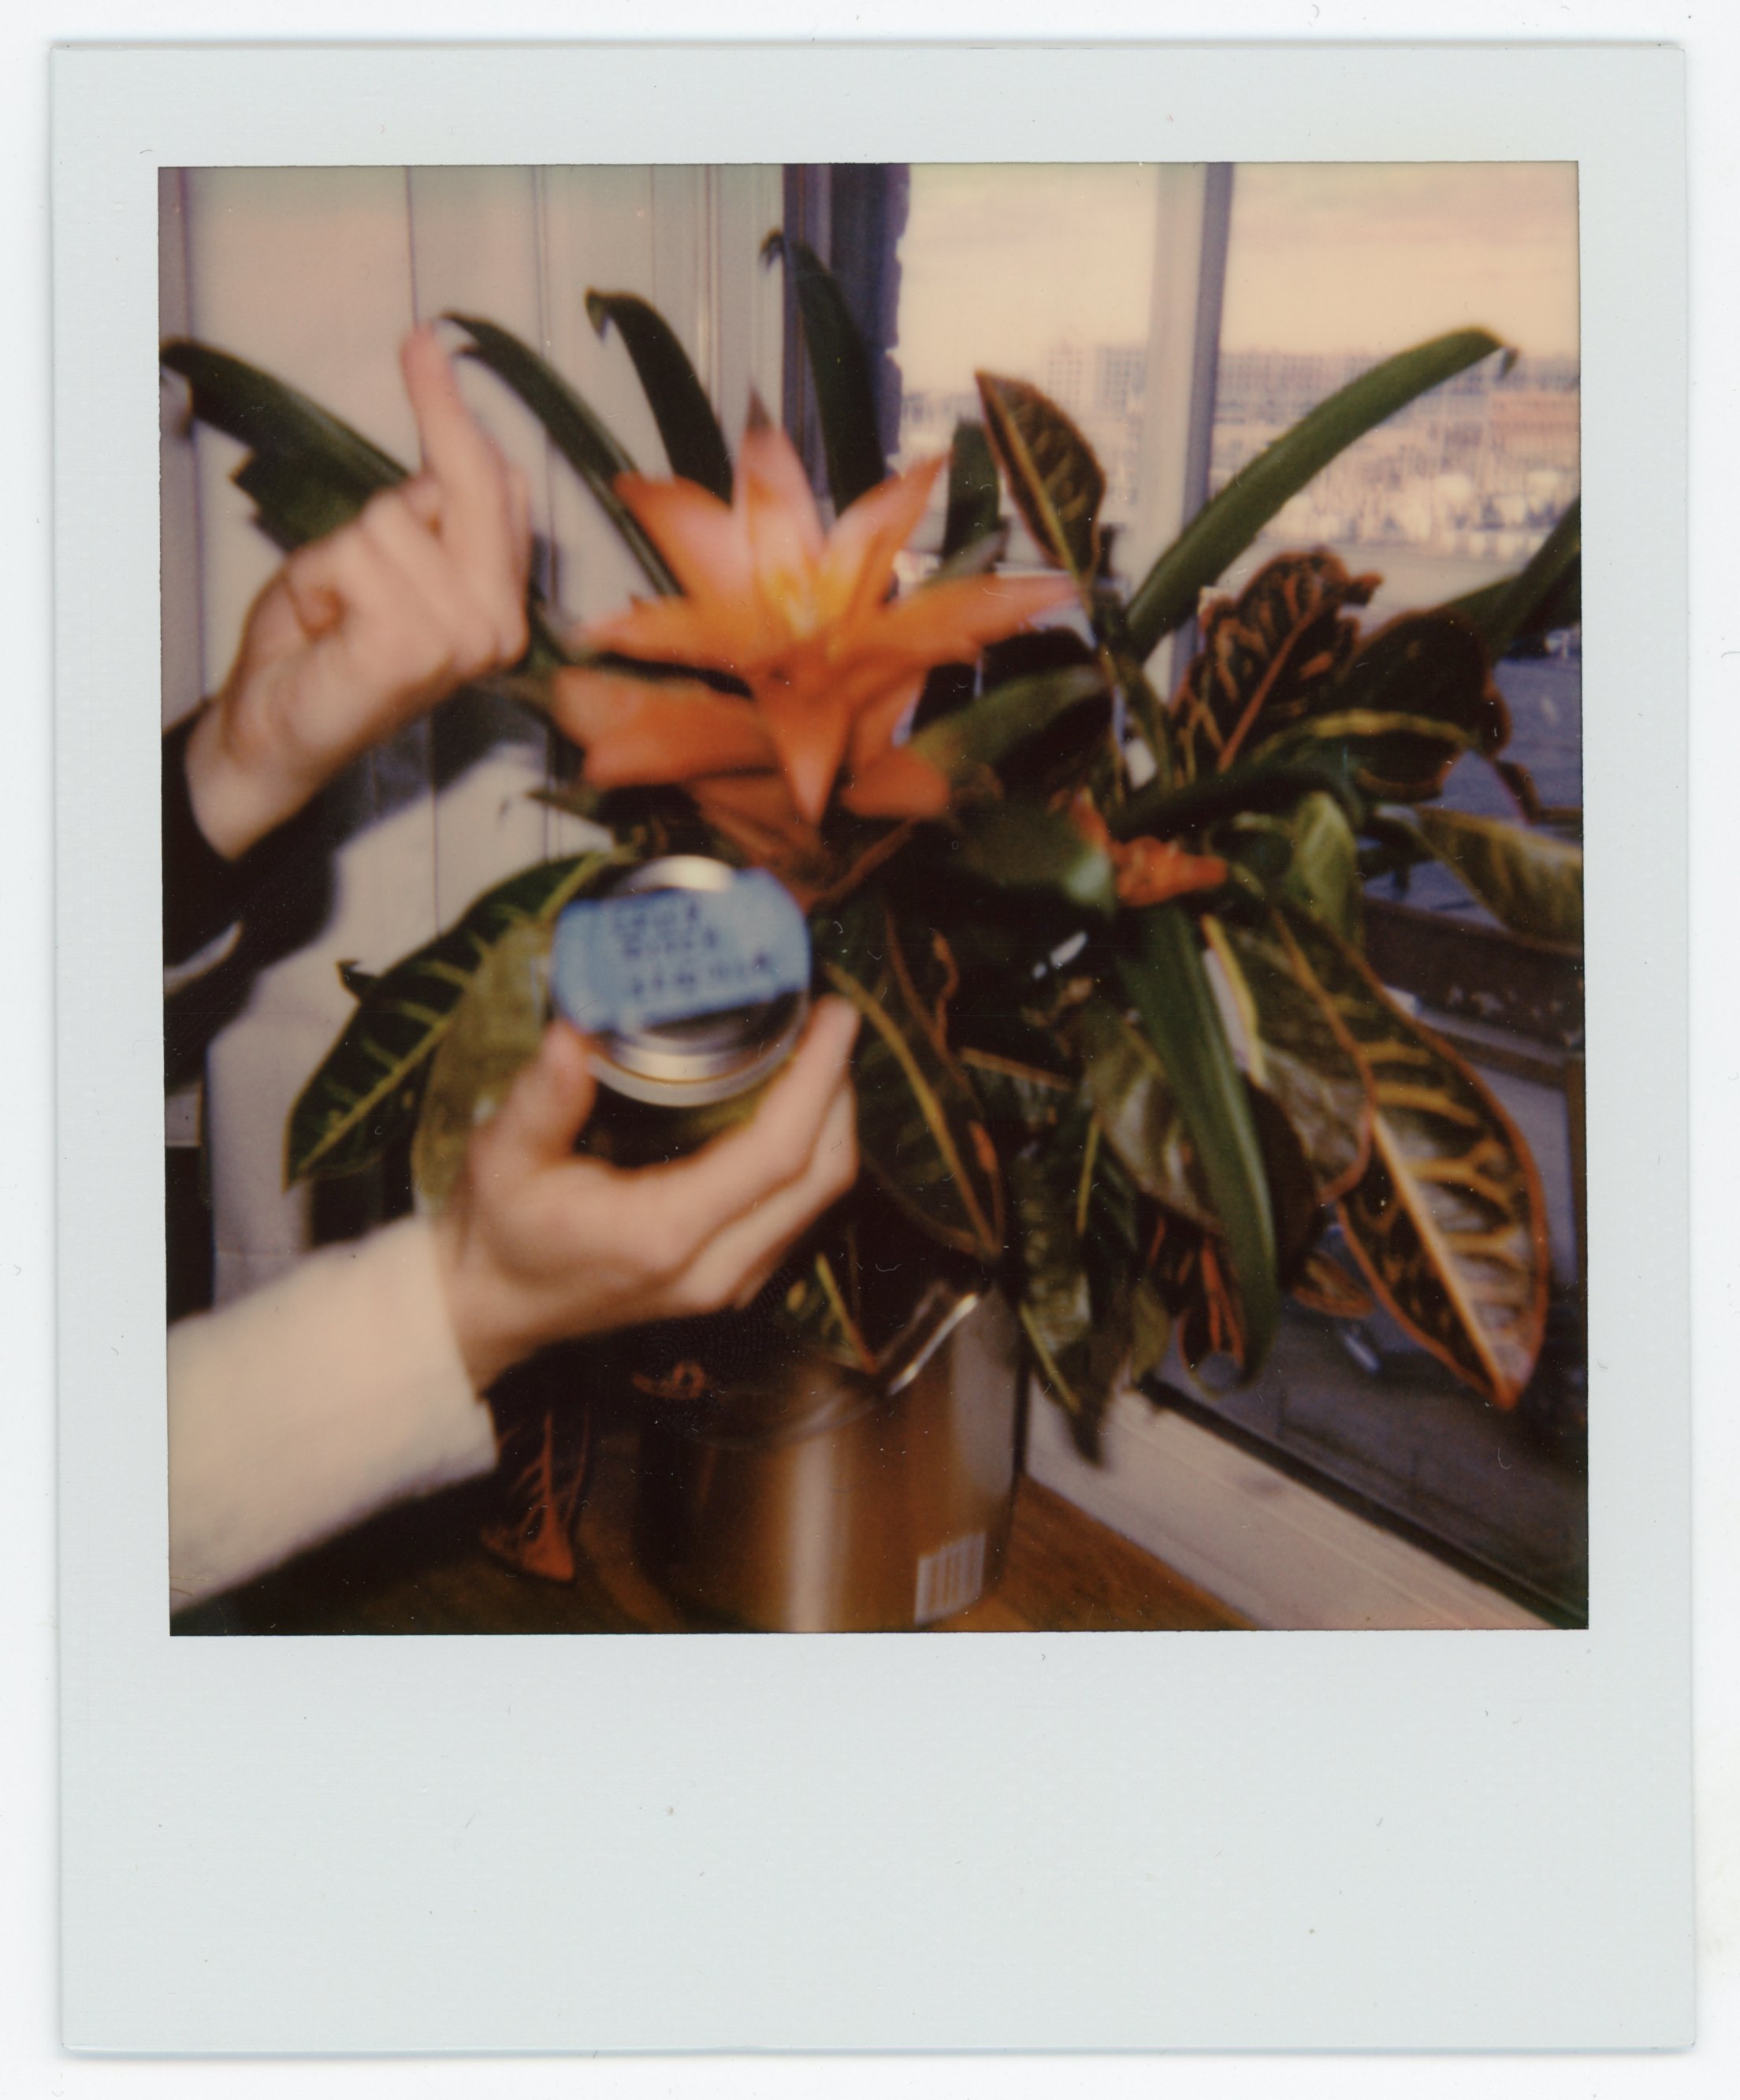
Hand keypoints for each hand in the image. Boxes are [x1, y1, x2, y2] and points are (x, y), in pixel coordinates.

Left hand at [184, 326, 532, 859]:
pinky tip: (329, 623)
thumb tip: (494, 459)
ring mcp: (461, 640)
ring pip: (389, 519)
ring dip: (341, 554)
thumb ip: (439, 521)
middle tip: (418, 339)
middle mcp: (497, 625)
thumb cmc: (325, 654)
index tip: (428, 347)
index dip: (458, 418)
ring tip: (336, 608)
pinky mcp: (412, 648)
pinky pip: (358, 553)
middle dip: (439, 413)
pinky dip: (323, 579)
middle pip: (471, 486)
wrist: (278, 737)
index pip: (499, 492)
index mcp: (501, 608)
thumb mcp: (385, 568)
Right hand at [431, 998, 861, 1392]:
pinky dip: (813, 1151)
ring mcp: (731, 1281)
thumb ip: (541, 1099)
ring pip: (820, 1196)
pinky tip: (793, 1101)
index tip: (832, 1016)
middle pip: (821, 1175)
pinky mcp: (733, 1279)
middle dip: (838, 1089)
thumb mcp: (503, 1158)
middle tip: (830, 1017)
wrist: (494, 1310)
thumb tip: (573, 1032)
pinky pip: (800, 1210)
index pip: (777, 1153)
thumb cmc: (500, 1231)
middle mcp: (715, 1266)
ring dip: (832, 1119)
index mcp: (666, 1232)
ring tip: (817, 1047)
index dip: (816, 1080)